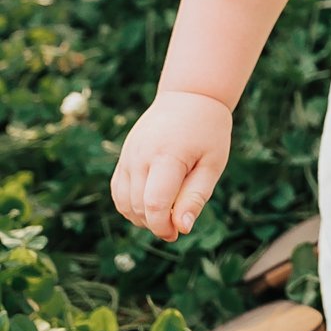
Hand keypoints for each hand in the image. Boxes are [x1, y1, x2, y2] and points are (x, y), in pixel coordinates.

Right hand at [110, 92, 231, 242]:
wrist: (190, 97)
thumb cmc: (208, 131)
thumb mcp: (212, 164)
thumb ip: (195, 197)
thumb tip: (181, 228)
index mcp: (167, 156)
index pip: (154, 204)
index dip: (162, 226)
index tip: (176, 233)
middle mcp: (140, 156)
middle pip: (137, 206)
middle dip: (155, 224)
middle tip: (176, 225)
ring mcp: (128, 155)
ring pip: (123, 202)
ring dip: (141, 218)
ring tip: (164, 215)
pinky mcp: (124, 156)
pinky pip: (117, 190)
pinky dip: (129, 205)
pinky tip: (149, 206)